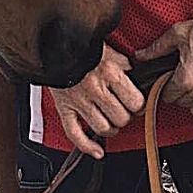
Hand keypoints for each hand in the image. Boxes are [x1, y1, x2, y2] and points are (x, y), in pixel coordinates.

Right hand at [49, 44, 145, 159]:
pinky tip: (97, 150)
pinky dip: (87, 146)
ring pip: (102, 128)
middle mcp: (95, 88)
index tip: (137, 104)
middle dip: (124, 117)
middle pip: (121, 118)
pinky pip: (75, 134)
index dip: (138, 105)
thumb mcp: (109, 49)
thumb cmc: (81, 44)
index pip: (135, 102)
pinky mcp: (64, 107)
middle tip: (123, 111)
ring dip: (110, 130)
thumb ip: (125, 64)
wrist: (53, 41)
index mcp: (110, 72)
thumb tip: (140, 76)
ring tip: (110, 122)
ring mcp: (78, 100)